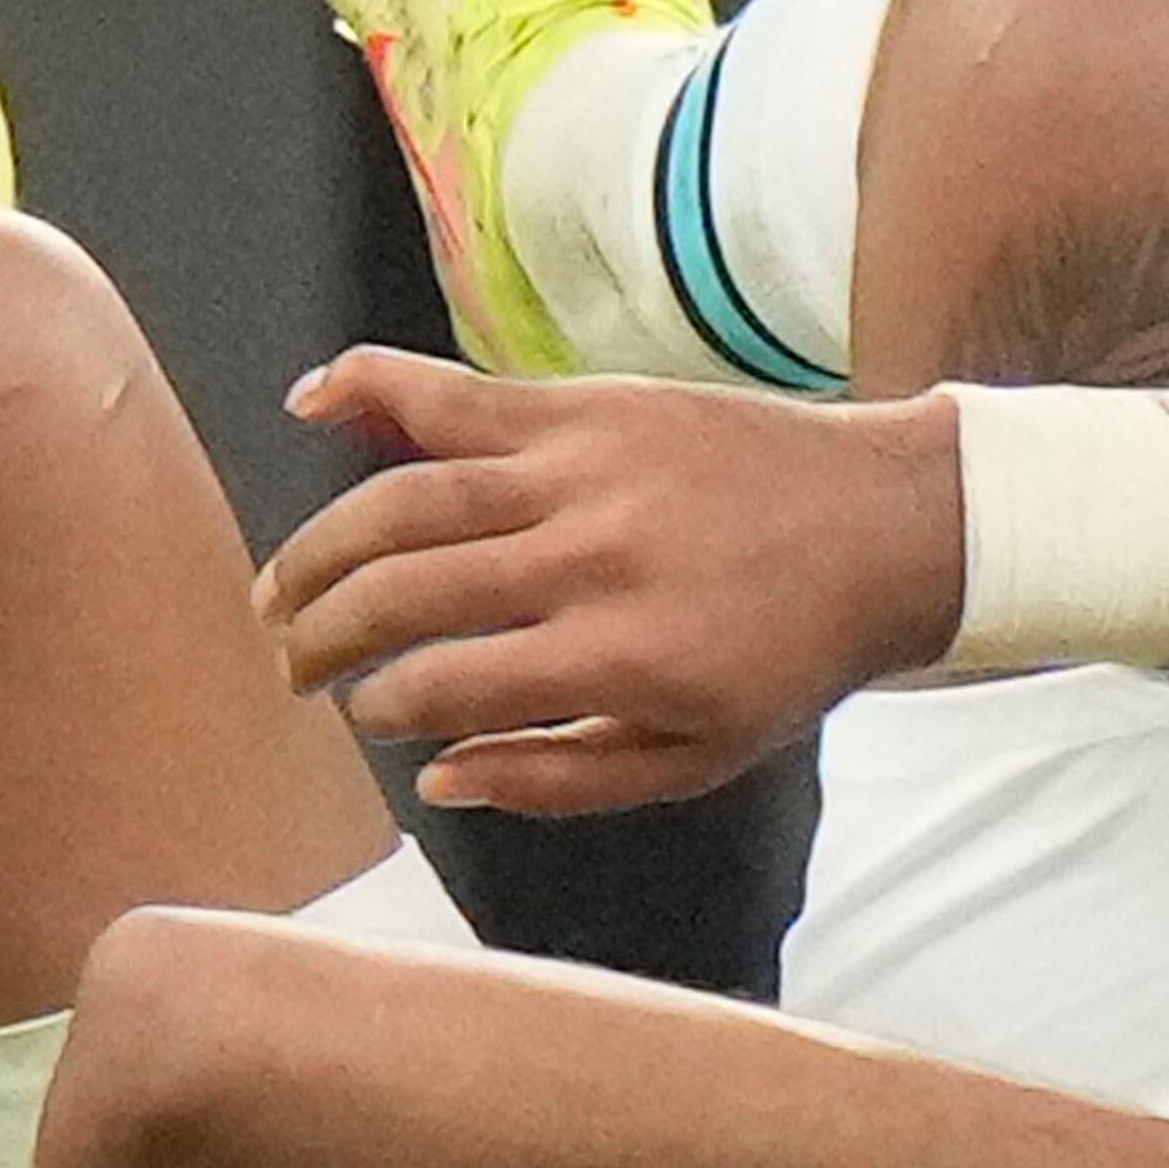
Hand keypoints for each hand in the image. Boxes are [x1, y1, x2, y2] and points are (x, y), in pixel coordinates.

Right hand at [259, 347, 960, 810]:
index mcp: (616, 656)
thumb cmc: (792, 657)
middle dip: (323, 635)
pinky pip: (454, 392)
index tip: (364, 715)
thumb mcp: (697, 759)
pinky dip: (371, 387)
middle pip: (403, 591)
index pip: (443, 683)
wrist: (890, 527)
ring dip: (321, 545)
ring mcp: (581, 469)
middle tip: (292, 664)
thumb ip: (561, 780)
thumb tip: (437, 777)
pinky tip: (308, 402)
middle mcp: (586, 557)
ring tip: (279, 590)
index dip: (380, 705)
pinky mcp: (586, 405)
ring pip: (403, 498)